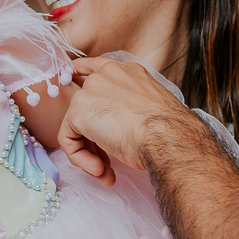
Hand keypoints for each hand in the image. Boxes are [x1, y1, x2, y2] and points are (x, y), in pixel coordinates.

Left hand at [59, 58, 194, 179]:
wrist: (167, 137)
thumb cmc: (168, 131)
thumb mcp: (151, 112)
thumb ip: (133, 111)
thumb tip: (125, 129)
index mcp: (128, 73)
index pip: (97, 66)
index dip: (81, 71)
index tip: (72, 75)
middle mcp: (106, 76)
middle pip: (85, 104)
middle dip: (94, 138)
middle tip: (107, 162)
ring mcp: (90, 91)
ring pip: (76, 126)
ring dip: (89, 154)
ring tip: (105, 172)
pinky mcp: (78, 111)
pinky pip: (69, 140)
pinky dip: (80, 158)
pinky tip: (100, 170)